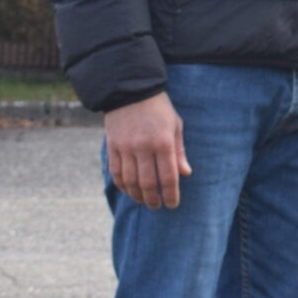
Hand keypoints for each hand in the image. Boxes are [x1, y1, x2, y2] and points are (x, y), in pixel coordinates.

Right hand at [104, 93, 189, 208]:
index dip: (171, 194)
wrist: (130, 90)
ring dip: (137, 195)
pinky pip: (116, 172)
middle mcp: (144, 147)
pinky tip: (128, 190)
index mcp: (163, 142)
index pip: (168, 176)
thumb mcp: (175, 126)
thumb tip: (185, 174)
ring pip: (130, 181)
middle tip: (157, 206)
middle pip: (147, 183)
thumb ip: (179, 151)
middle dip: (153, 199)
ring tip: (143, 201)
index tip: (172, 205)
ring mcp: (126, 148)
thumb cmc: (159, 109)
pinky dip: (122, 185)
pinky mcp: (112, 146)